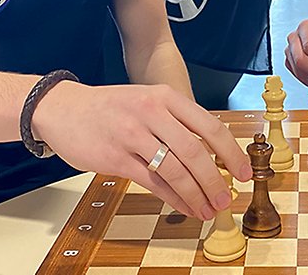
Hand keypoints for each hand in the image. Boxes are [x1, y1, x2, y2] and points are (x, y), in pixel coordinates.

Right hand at [32, 82, 251, 220]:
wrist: (63, 109)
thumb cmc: (110, 108)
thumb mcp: (147, 100)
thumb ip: (176, 122)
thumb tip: (210, 153)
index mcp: (166, 97)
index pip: (210, 126)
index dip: (231, 153)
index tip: (244, 172)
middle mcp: (152, 113)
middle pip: (195, 152)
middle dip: (216, 181)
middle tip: (226, 199)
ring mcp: (133, 135)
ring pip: (175, 170)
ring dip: (196, 194)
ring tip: (208, 209)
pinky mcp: (117, 158)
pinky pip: (153, 182)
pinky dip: (174, 198)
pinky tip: (185, 207)